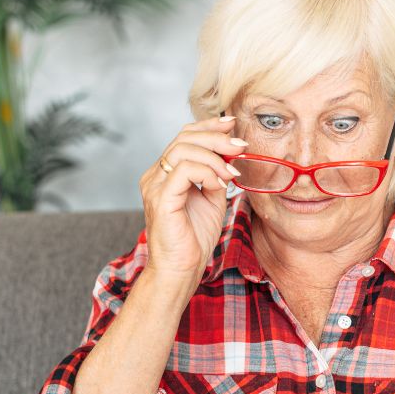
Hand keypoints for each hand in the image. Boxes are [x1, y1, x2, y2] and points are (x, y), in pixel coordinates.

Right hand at [140, 114, 247, 281]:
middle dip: (216, 136)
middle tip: (239, 145)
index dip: (208, 126)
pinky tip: (222, 183)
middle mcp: (155, 176)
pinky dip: (208, 172)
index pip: (184, 137)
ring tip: (233, 171)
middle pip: (183, 138)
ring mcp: (155, 186)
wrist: (181, 270)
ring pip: (183, 149)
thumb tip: (231, 156)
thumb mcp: (212, 200)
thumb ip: (217, 176)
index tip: (232, 123)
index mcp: (165, 174)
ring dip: (215, 155)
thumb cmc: (194, 239)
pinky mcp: (161, 199)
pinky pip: (184, 170)